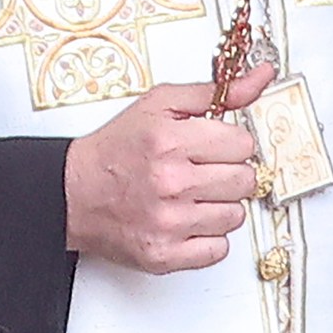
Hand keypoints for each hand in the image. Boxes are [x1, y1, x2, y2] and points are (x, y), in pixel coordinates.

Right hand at [63, 65, 270, 272]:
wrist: (71, 193)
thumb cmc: (115, 149)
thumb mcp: (161, 104)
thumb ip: (217, 92)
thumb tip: (262, 77)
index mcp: (171, 143)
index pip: (244, 144)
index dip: (231, 143)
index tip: (215, 146)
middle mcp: (170, 184)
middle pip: (244, 180)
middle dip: (229, 172)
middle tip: (205, 170)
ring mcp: (167, 224)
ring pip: (236, 215)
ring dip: (220, 205)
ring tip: (193, 195)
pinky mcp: (162, 255)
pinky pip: (218, 249)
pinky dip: (209, 237)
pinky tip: (189, 220)